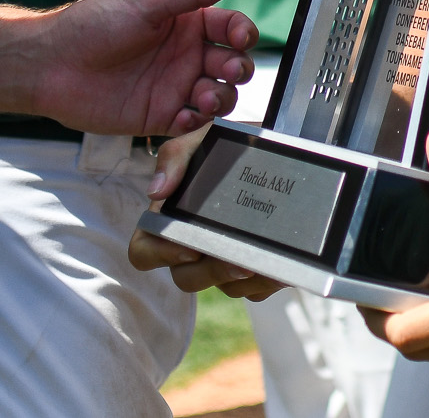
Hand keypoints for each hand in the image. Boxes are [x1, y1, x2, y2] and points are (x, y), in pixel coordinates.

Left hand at [24, 0, 257, 136]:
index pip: (230, 28)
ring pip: (219, 95)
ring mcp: (174, 87)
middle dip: (238, 68)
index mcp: (187, 24)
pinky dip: (195, 121)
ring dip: (222, 97)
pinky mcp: (159, 116)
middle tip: (228, 70)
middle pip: (231, 64)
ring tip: (206, 96)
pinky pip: (191, 122)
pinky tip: (185, 114)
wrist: (52, 64)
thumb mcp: (146, 2)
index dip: (243, 32)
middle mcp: (186, 56)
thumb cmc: (95, 24)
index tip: (241, 37)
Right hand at [127, 127, 285, 300]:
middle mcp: (194, 244)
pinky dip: (268, 282)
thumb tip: (155, 191)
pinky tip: (283, 266)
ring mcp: (223, 259)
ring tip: (268, 264)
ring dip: (245, 280)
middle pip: (187, 278)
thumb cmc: (234, 145)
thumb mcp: (204, 139)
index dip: (160, 255)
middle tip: (241, 262)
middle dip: (213, 272)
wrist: (284, 143)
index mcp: (172, 219)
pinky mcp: (254, 268)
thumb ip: (176, 156)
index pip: (144, 251)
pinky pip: (255, 290)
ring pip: (224, 288)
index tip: (189, 248)